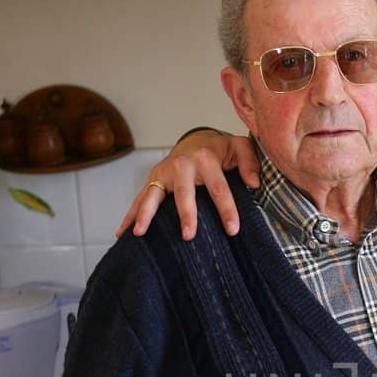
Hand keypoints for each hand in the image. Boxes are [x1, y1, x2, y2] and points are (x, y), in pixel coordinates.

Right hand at [116, 130, 260, 240]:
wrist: (196, 140)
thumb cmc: (221, 150)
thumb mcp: (239, 148)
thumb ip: (250, 162)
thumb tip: (254, 184)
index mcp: (206, 158)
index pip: (218, 187)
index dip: (226, 209)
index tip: (232, 230)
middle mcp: (182, 165)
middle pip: (184, 192)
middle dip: (186, 214)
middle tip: (188, 236)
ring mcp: (164, 173)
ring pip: (153, 194)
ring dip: (145, 213)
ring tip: (139, 233)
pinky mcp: (153, 180)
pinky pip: (139, 199)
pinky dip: (130, 215)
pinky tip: (122, 233)